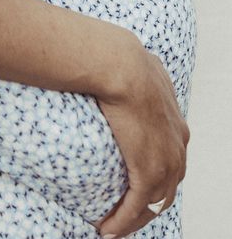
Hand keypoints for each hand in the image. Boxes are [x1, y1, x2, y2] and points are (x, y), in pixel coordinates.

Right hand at [93, 41, 189, 237]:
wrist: (122, 67)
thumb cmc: (124, 62)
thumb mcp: (143, 71)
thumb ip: (142, 78)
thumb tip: (131, 65)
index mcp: (177, 128)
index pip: (172, 165)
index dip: (155, 180)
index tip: (136, 188)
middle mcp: (177, 150)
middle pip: (166, 191)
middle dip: (146, 207)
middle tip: (124, 216)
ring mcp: (165, 163)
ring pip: (152, 205)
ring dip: (133, 221)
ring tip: (112, 229)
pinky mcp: (147, 172)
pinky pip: (135, 207)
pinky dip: (122, 222)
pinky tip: (107, 230)